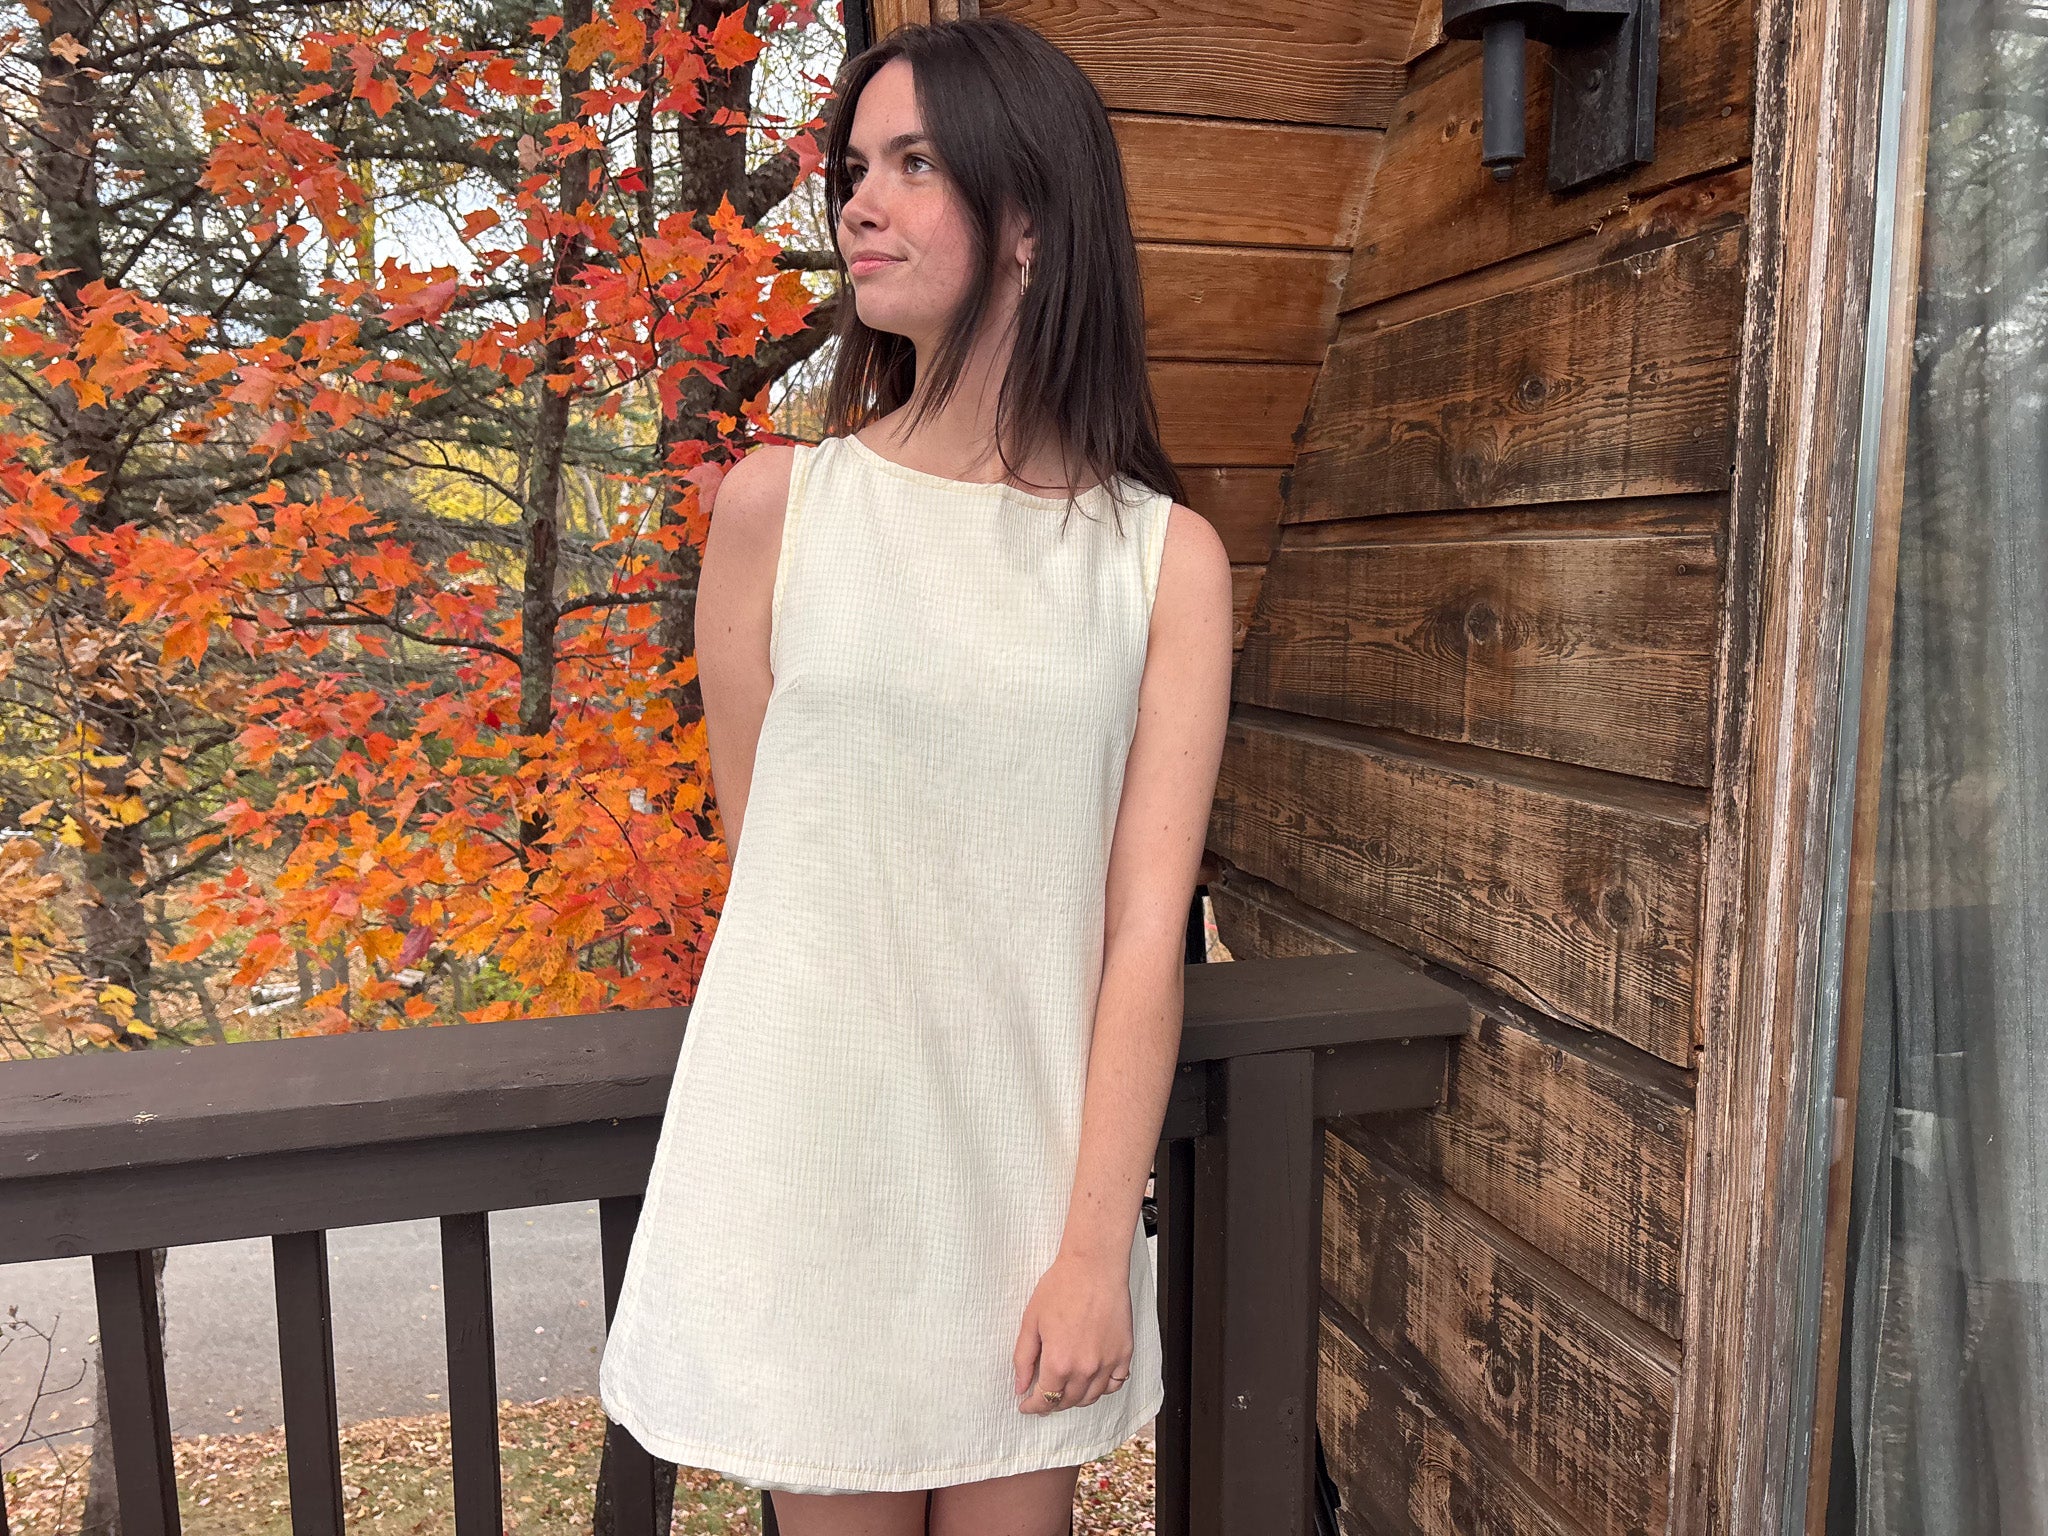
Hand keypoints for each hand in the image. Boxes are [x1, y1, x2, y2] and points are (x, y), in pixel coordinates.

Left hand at [1012, 1249, 1133, 1414]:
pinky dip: (1103, 1388)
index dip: (1033, 1407)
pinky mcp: (1125, 1352)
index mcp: (1059, 1362)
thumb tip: (1020, 1387)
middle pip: (1068, 1402)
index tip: (1026, 1406)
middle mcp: (1085, 1368)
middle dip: (1052, 1403)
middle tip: (1043, 1397)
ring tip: (1065, 1390)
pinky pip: (1115, 1383)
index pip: (1045, 1399)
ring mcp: (1108, 1362)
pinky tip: (1092, 1380)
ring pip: (1092, 1397)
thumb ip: (1023, 1358)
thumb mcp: (1031, 1321)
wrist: (1094, 1266)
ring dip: (1076, 1398)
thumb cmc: (1061, 1287)